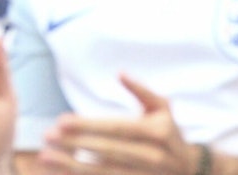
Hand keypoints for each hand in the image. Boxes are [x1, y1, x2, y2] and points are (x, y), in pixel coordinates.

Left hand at [37, 76, 197, 174]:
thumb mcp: (162, 108)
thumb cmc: (169, 133)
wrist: (191, 170)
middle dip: (74, 145)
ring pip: (105, 173)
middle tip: (47, 137)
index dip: (88, 125)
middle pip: (107, 152)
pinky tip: (63, 173)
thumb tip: (120, 73)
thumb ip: (142, 91)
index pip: (117, 129)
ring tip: (46, 158)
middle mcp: (153, 157)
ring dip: (72, 166)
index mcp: (157, 132)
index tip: (61, 121)